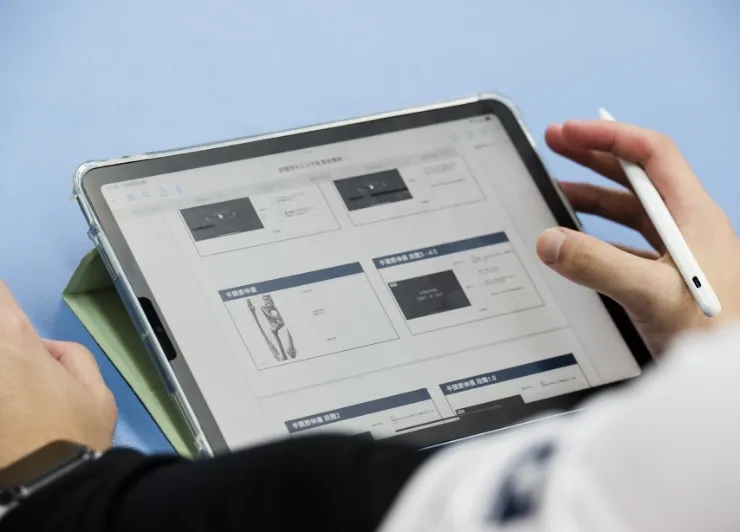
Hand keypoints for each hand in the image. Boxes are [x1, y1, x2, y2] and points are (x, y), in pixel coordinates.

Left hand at [0, 282, 116, 465]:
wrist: (47, 490)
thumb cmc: (75, 439)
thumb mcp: (98, 392)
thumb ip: (72, 357)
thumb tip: (46, 353)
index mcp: (14, 340)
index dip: (1, 299)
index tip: (7, 311)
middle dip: (6, 339)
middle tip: (25, 367)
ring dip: (7, 375)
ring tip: (22, 397)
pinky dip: (5, 397)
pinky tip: (13, 415)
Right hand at [537, 119, 739, 354]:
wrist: (732, 377)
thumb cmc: (712, 333)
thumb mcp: (651, 294)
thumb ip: (596, 264)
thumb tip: (547, 240)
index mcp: (692, 214)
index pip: (651, 154)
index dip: (607, 136)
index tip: (566, 133)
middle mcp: (687, 226)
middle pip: (637, 176)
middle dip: (594, 156)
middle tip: (554, 144)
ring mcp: (678, 252)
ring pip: (630, 211)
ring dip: (593, 196)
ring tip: (555, 191)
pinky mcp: (668, 278)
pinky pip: (627, 244)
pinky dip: (598, 236)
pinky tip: (576, 246)